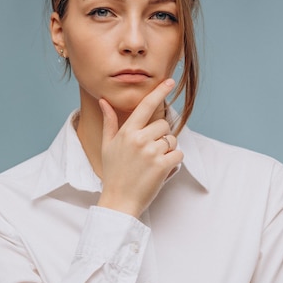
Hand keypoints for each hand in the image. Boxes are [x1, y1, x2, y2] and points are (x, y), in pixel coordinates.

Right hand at [97, 79, 182, 217]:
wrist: (119, 201)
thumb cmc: (113, 173)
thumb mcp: (107, 145)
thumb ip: (110, 122)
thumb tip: (104, 101)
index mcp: (127, 132)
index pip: (146, 106)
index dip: (159, 91)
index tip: (169, 81)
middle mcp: (140, 139)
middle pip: (164, 124)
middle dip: (161, 135)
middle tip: (149, 151)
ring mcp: (152, 152)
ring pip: (171, 140)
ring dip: (167, 149)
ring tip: (152, 162)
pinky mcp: (163, 165)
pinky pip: (178, 154)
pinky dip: (173, 161)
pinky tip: (160, 169)